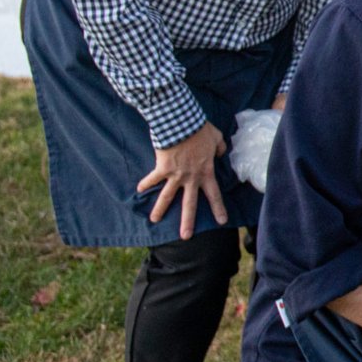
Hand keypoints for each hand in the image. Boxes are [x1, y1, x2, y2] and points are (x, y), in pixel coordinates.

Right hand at [136, 121, 228, 239]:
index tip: (222, 221)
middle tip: (186, 237)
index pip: (214, 194)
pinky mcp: (161, 169)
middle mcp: (191, 178)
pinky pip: (152, 178)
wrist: (182, 124)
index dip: (218, 208)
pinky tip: (139, 191)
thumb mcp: (217, 137)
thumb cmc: (200, 130)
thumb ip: (219, 148)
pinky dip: (145, 184)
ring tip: (154, 220)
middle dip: (188, 221)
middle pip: (190, 204)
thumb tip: (220, 152)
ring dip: (160, 209)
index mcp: (206, 172)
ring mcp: (175, 175)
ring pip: (167, 197)